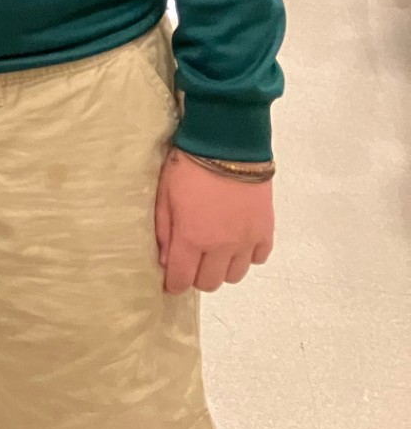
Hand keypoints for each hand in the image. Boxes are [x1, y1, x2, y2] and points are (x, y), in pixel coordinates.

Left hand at [155, 148, 273, 293]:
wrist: (228, 144)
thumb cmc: (190, 165)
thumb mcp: (165, 194)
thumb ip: (164, 230)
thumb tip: (165, 259)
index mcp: (192, 238)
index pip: (182, 279)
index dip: (174, 284)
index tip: (172, 281)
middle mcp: (221, 246)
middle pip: (210, 283)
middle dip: (197, 276)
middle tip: (192, 259)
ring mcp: (246, 240)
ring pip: (235, 275)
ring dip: (222, 267)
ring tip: (215, 249)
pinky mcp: (265, 230)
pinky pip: (258, 258)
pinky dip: (247, 255)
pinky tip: (237, 239)